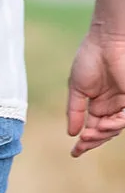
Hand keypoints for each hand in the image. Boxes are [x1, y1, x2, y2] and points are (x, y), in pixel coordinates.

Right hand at [67, 27, 124, 156]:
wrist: (105, 40)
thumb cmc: (89, 58)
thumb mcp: (77, 90)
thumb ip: (74, 112)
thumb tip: (71, 133)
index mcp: (99, 103)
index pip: (94, 127)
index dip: (85, 142)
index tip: (75, 152)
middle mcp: (113, 104)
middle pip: (105, 131)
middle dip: (93, 141)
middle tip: (81, 146)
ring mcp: (123, 100)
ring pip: (116, 128)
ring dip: (101, 135)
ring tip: (88, 135)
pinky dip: (114, 125)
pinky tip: (101, 126)